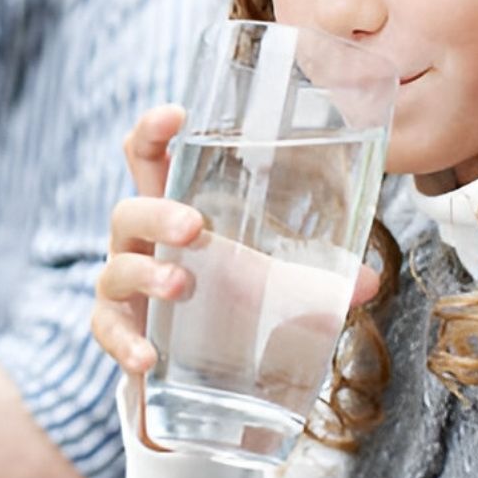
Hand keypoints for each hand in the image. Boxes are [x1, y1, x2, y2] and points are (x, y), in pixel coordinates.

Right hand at [92, 105, 382, 375]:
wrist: (197, 362)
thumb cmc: (227, 296)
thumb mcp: (270, 279)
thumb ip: (314, 277)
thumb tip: (369, 282)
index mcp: (172, 209)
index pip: (148, 158)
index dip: (153, 132)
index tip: (176, 115)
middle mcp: (140, 242)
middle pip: (128, 209)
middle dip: (157, 212)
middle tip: (194, 225)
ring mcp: (124, 285)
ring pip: (116, 269)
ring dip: (146, 273)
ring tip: (179, 284)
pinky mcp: (118, 331)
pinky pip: (108, 331)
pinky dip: (125, 343)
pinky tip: (147, 357)